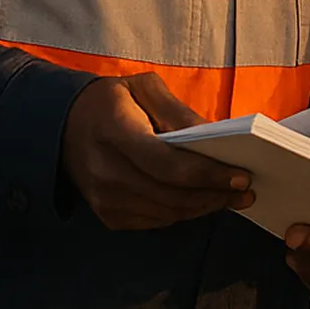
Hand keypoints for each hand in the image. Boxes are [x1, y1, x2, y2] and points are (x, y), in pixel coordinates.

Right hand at [59, 72, 252, 230]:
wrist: (62, 125)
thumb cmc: (111, 101)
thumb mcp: (143, 88)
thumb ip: (178, 111)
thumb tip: (214, 136)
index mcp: (116, 134)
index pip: (168, 165)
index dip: (208, 174)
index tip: (241, 176)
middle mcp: (106, 173)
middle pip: (171, 195)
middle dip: (214, 195)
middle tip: (247, 190)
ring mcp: (104, 199)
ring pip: (166, 212)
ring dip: (204, 207)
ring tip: (232, 197)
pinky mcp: (107, 215)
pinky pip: (154, 220)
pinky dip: (182, 213)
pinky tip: (203, 201)